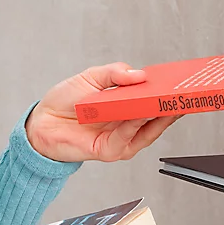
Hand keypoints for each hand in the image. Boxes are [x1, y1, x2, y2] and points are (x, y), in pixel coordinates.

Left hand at [24, 62, 183, 163]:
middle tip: (182, 94)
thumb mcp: (91, 77)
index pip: (154, 100)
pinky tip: (138, 114)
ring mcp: (121, 139)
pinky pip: (127, 138)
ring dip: (157, 117)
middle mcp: (128, 124)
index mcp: (127, 106)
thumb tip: (139, 74)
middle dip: (171, 106)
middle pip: (158, 118)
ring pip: (148, 130)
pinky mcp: (109, 150)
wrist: (42, 122)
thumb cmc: (66, 100)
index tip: (181, 82)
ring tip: (164, 102)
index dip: (168, 92)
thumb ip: (114, 74)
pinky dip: (134, 126)